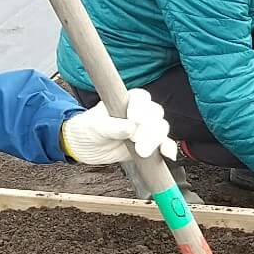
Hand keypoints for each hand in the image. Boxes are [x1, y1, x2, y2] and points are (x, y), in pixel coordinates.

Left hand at [61, 88, 177, 164]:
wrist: (85, 147)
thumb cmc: (88, 129)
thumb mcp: (95, 126)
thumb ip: (112, 126)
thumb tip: (130, 128)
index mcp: (126, 101)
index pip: (141, 98)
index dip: (141, 107)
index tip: (135, 119)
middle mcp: (140, 112)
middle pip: (155, 114)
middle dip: (149, 129)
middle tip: (137, 142)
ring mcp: (146, 129)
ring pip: (160, 129)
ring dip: (156, 140)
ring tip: (142, 152)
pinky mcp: (150, 144)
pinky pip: (163, 144)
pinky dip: (167, 148)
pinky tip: (168, 155)